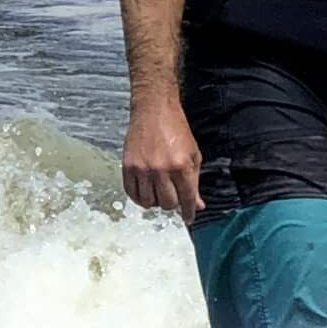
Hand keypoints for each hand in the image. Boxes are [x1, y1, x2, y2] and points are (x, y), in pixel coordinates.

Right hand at [122, 96, 202, 221]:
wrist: (154, 110)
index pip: (187, 199)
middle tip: (172, 195)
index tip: (189, 217)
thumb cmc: (176, 131)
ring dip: (155, 201)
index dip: (189, 212)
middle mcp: (161, 170)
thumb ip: (195, 182)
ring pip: (149, 202)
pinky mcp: (128, 166)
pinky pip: (131, 193)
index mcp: (181, 166)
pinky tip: (145, 191)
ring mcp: (143, 169)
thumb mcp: (193, 155)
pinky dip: (139, 197)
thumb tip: (198, 205)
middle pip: (167, 204)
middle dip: (172, 204)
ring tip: (158, 192)